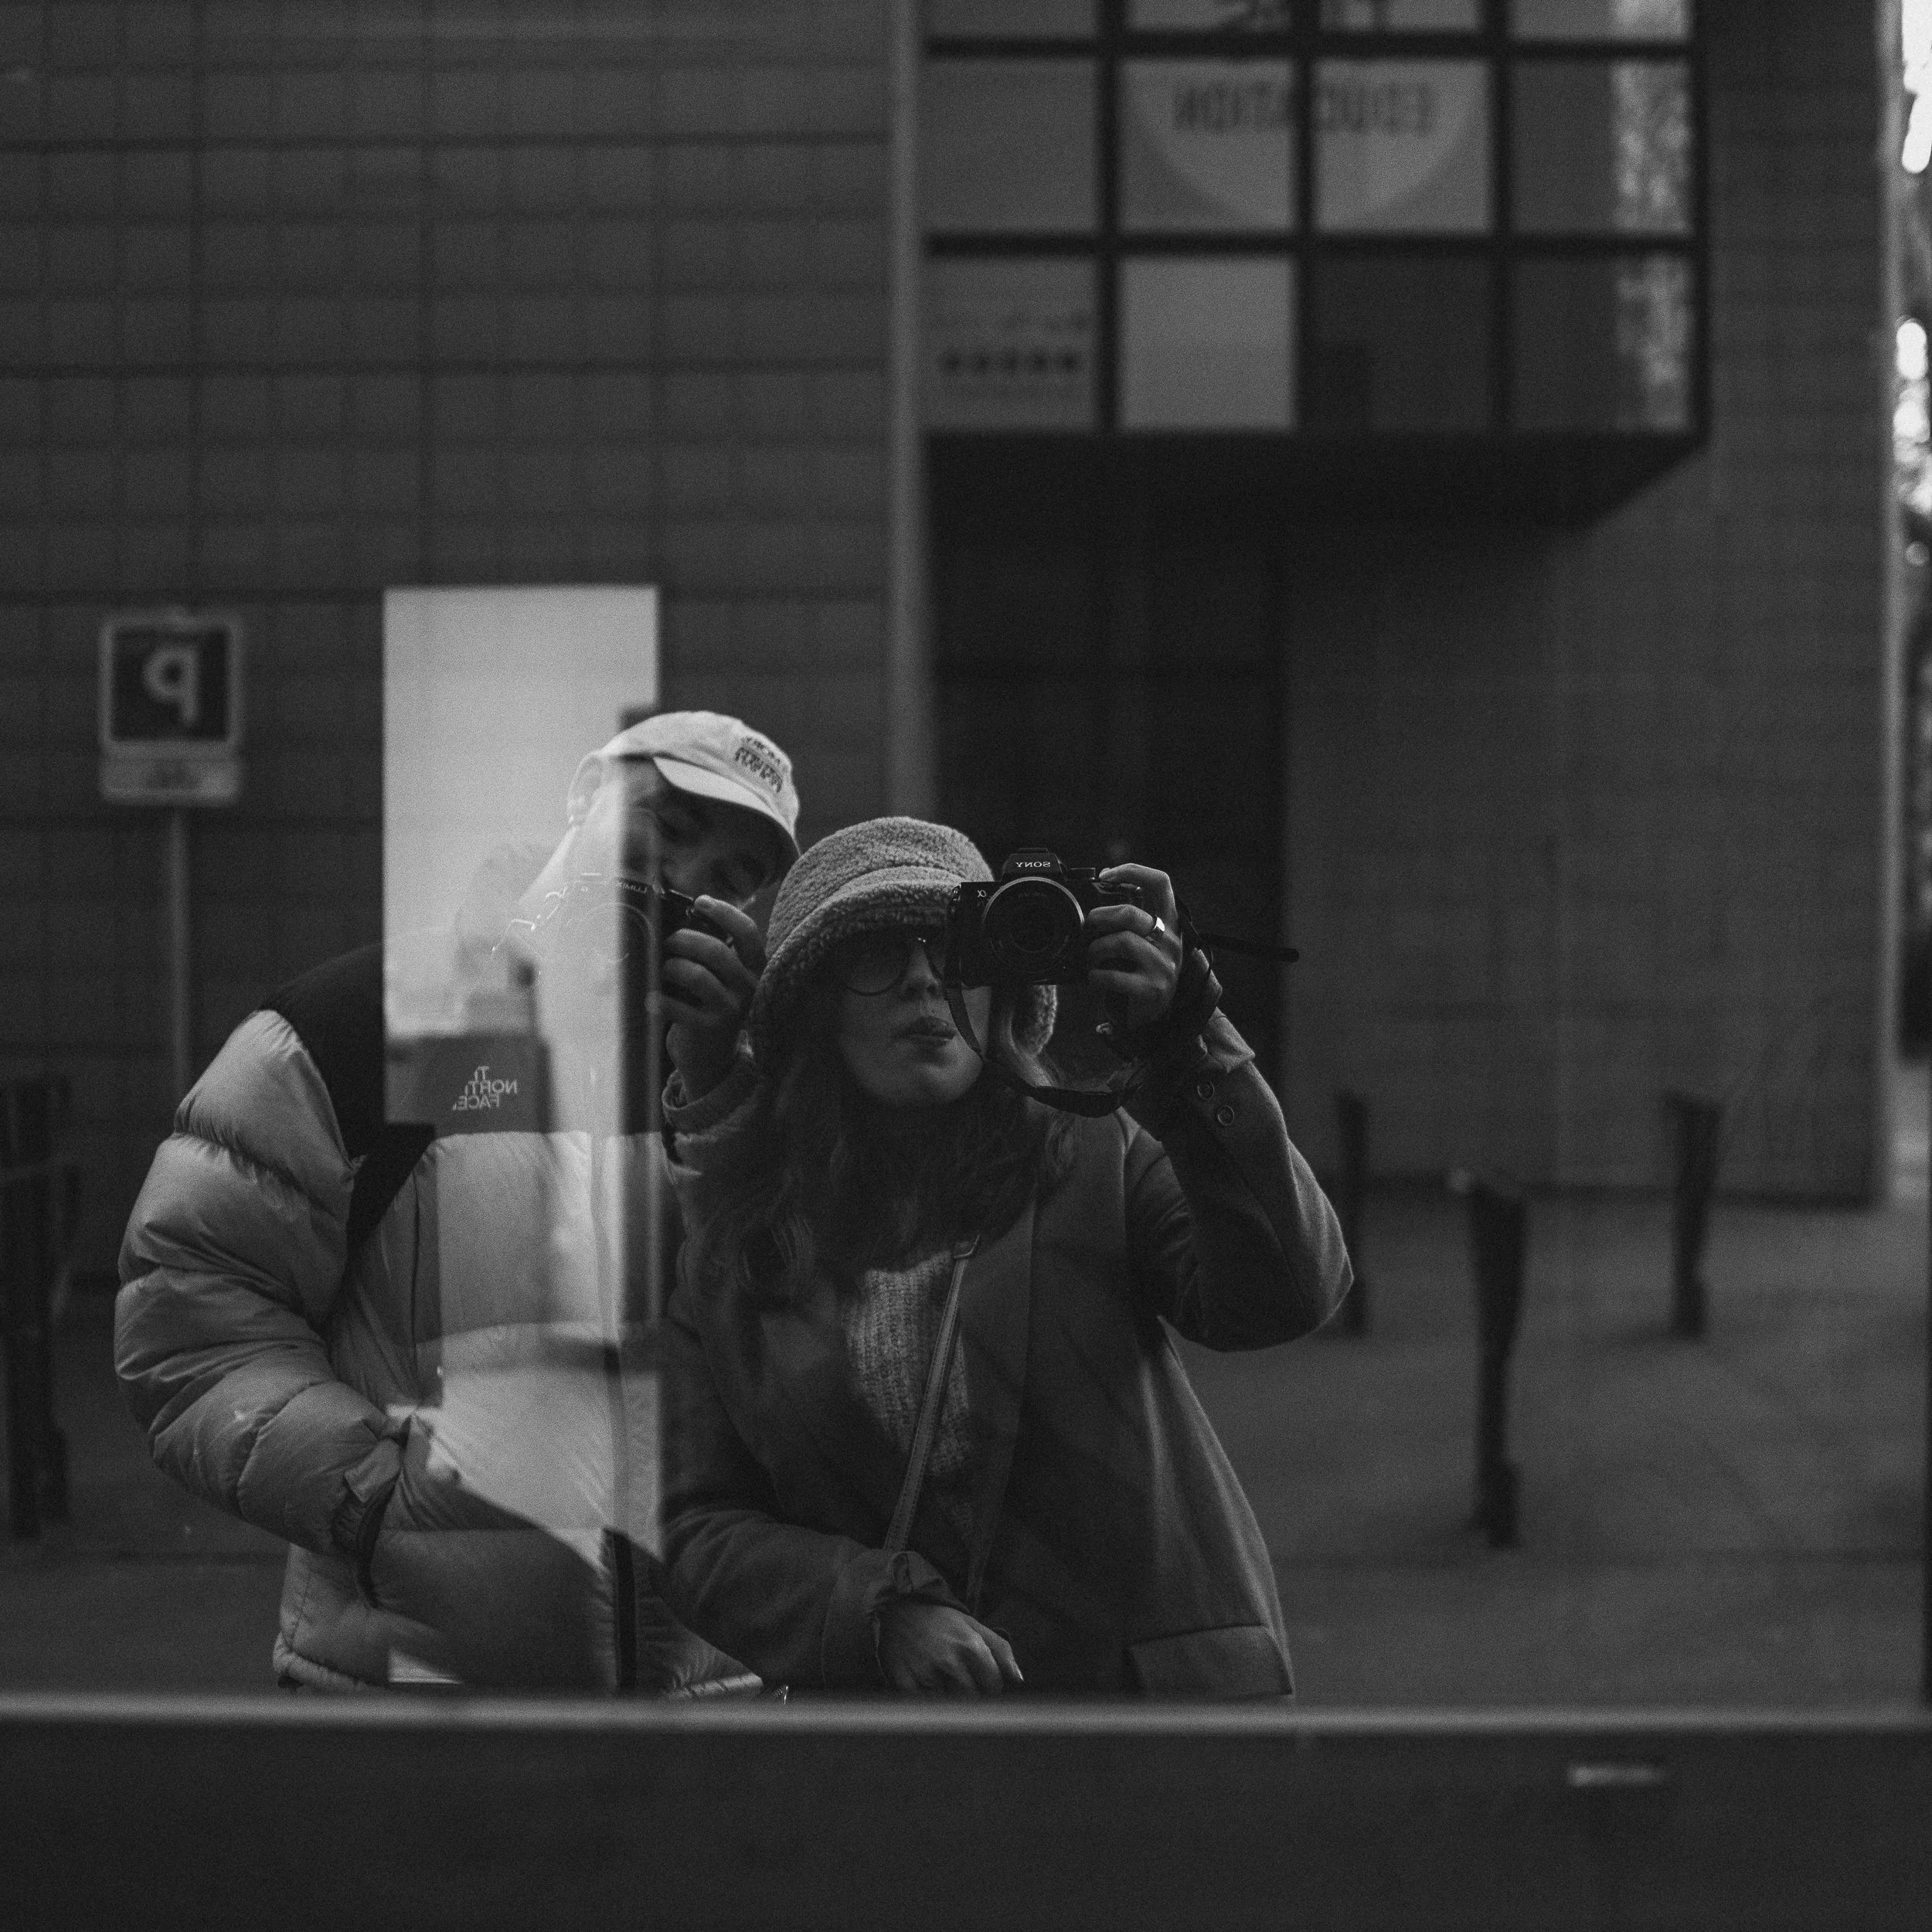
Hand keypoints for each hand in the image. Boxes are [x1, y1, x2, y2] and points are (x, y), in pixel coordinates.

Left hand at [660, 897, 764, 1096]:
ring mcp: (730, 1009)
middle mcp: (748, 987)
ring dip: (672, 967)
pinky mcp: (709, 1028)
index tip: (700, 902)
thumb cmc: (711, 1005)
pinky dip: (660, 1000)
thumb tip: (681, 918)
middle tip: (668, 942)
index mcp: (755, 968)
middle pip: (716, 951)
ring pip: (697, 975)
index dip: (725, 913)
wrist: (712, 1057)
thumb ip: (713, 952)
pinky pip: (678, 1006)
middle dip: (684, 940)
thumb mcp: (723, 978)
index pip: (748, 932)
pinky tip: (651, 998)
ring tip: (663, 970)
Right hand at [877, 1600, 1023, 1696]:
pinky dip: (928, 1702)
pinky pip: (925, 1707)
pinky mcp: (905, 1683)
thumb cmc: (940, 1620)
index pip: (993, 1685)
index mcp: (970, 1645)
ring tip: (943, 1680)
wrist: (897, 1608)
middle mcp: (949, 1660)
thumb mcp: (973, 1625)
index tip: (984, 1683)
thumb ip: (1000, 1650)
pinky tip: (926, 1684)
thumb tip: (1019, 1679)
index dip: (991, 1687)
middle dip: (972, 1696)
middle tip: (963, 1683)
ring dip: (950, 1699)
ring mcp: (926, 1672)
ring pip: (950, 1706)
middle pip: (973, 1699)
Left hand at [1085, 864, 1182, 1030]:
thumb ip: (1131, 924)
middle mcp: (1171, 942)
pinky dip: (1096, 977)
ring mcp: (1163, 966)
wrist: (1158, 1020)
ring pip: (1121, 942)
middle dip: (1099, 917)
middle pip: (1131, 913)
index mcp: (1170, 924)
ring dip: (1095, 950)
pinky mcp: (1151, 989)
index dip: (1134, 871)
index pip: (1161, 884)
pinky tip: (1094, 980)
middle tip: (1087, 927)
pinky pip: (1113, 975)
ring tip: (1090, 959)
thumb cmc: (1143, 975)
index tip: (1106, 874)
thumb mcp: (1145, 945)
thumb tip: (1095, 904)